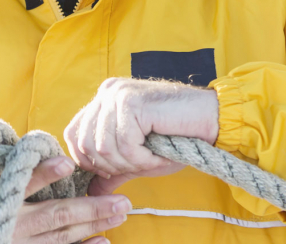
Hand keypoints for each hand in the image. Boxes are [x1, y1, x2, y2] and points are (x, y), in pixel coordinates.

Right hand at [0, 110, 129, 243]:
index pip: (21, 183)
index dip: (44, 173)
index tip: (67, 163)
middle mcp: (9, 225)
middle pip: (56, 216)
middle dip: (91, 208)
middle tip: (122, 201)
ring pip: (62, 237)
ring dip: (94, 225)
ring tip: (121, 214)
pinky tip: (103, 242)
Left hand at [63, 78, 218, 195]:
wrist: (211, 119)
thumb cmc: (178, 137)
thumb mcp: (138, 158)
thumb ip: (112, 171)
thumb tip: (90, 193)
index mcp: (104, 99)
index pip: (73, 134)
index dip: (88, 160)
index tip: (115, 170)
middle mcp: (107, 92)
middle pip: (84, 142)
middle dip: (110, 166)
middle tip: (139, 165)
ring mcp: (118, 94)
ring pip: (102, 147)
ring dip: (130, 163)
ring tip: (152, 159)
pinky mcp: (132, 102)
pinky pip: (124, 145)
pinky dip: (143, 159)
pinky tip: (159, 155)